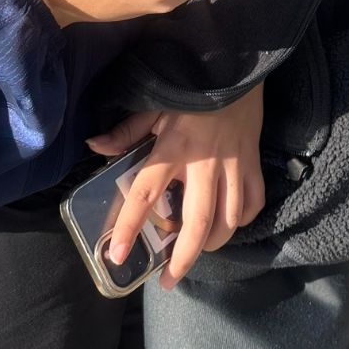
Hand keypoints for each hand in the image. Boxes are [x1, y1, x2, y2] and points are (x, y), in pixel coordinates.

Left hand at [86, 90, 266, 287]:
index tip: (118, 254)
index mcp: (173, 149)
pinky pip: (253, 203)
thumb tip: (94, 146)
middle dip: (183, 259)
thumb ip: (127, 132)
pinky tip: (229, 223)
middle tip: (168, 281)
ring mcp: (233, 165)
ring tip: (196, 253)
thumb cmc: (191, 89)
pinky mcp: (254, 163)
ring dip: (212, 244)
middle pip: (197, 222)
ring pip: (229, 220)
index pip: (146, 193)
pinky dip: (243, 219)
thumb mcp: (155, 106)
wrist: (237, 67)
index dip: (129, 226)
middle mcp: (204, 163)